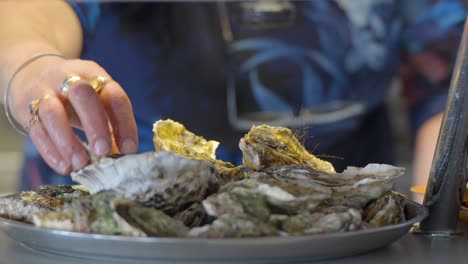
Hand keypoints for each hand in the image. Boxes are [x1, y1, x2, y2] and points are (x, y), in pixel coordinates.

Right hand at [7, 56, 137, 173]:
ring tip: (81, 164)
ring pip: (53, 113)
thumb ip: (110, 126)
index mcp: (95, 76)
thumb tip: (122, 157)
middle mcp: (69, 79)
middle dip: (95, 125)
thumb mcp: (95, 102)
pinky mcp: (24, 108)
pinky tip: (64, 166)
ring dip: (68, 141)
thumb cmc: (73, 96)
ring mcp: (44, 92)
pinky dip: (50, 151)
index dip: (125, 123)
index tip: (129, 149)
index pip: (115, 97)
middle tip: (103, 152)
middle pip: (82, 95)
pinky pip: (36, 130)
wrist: (29, 72)